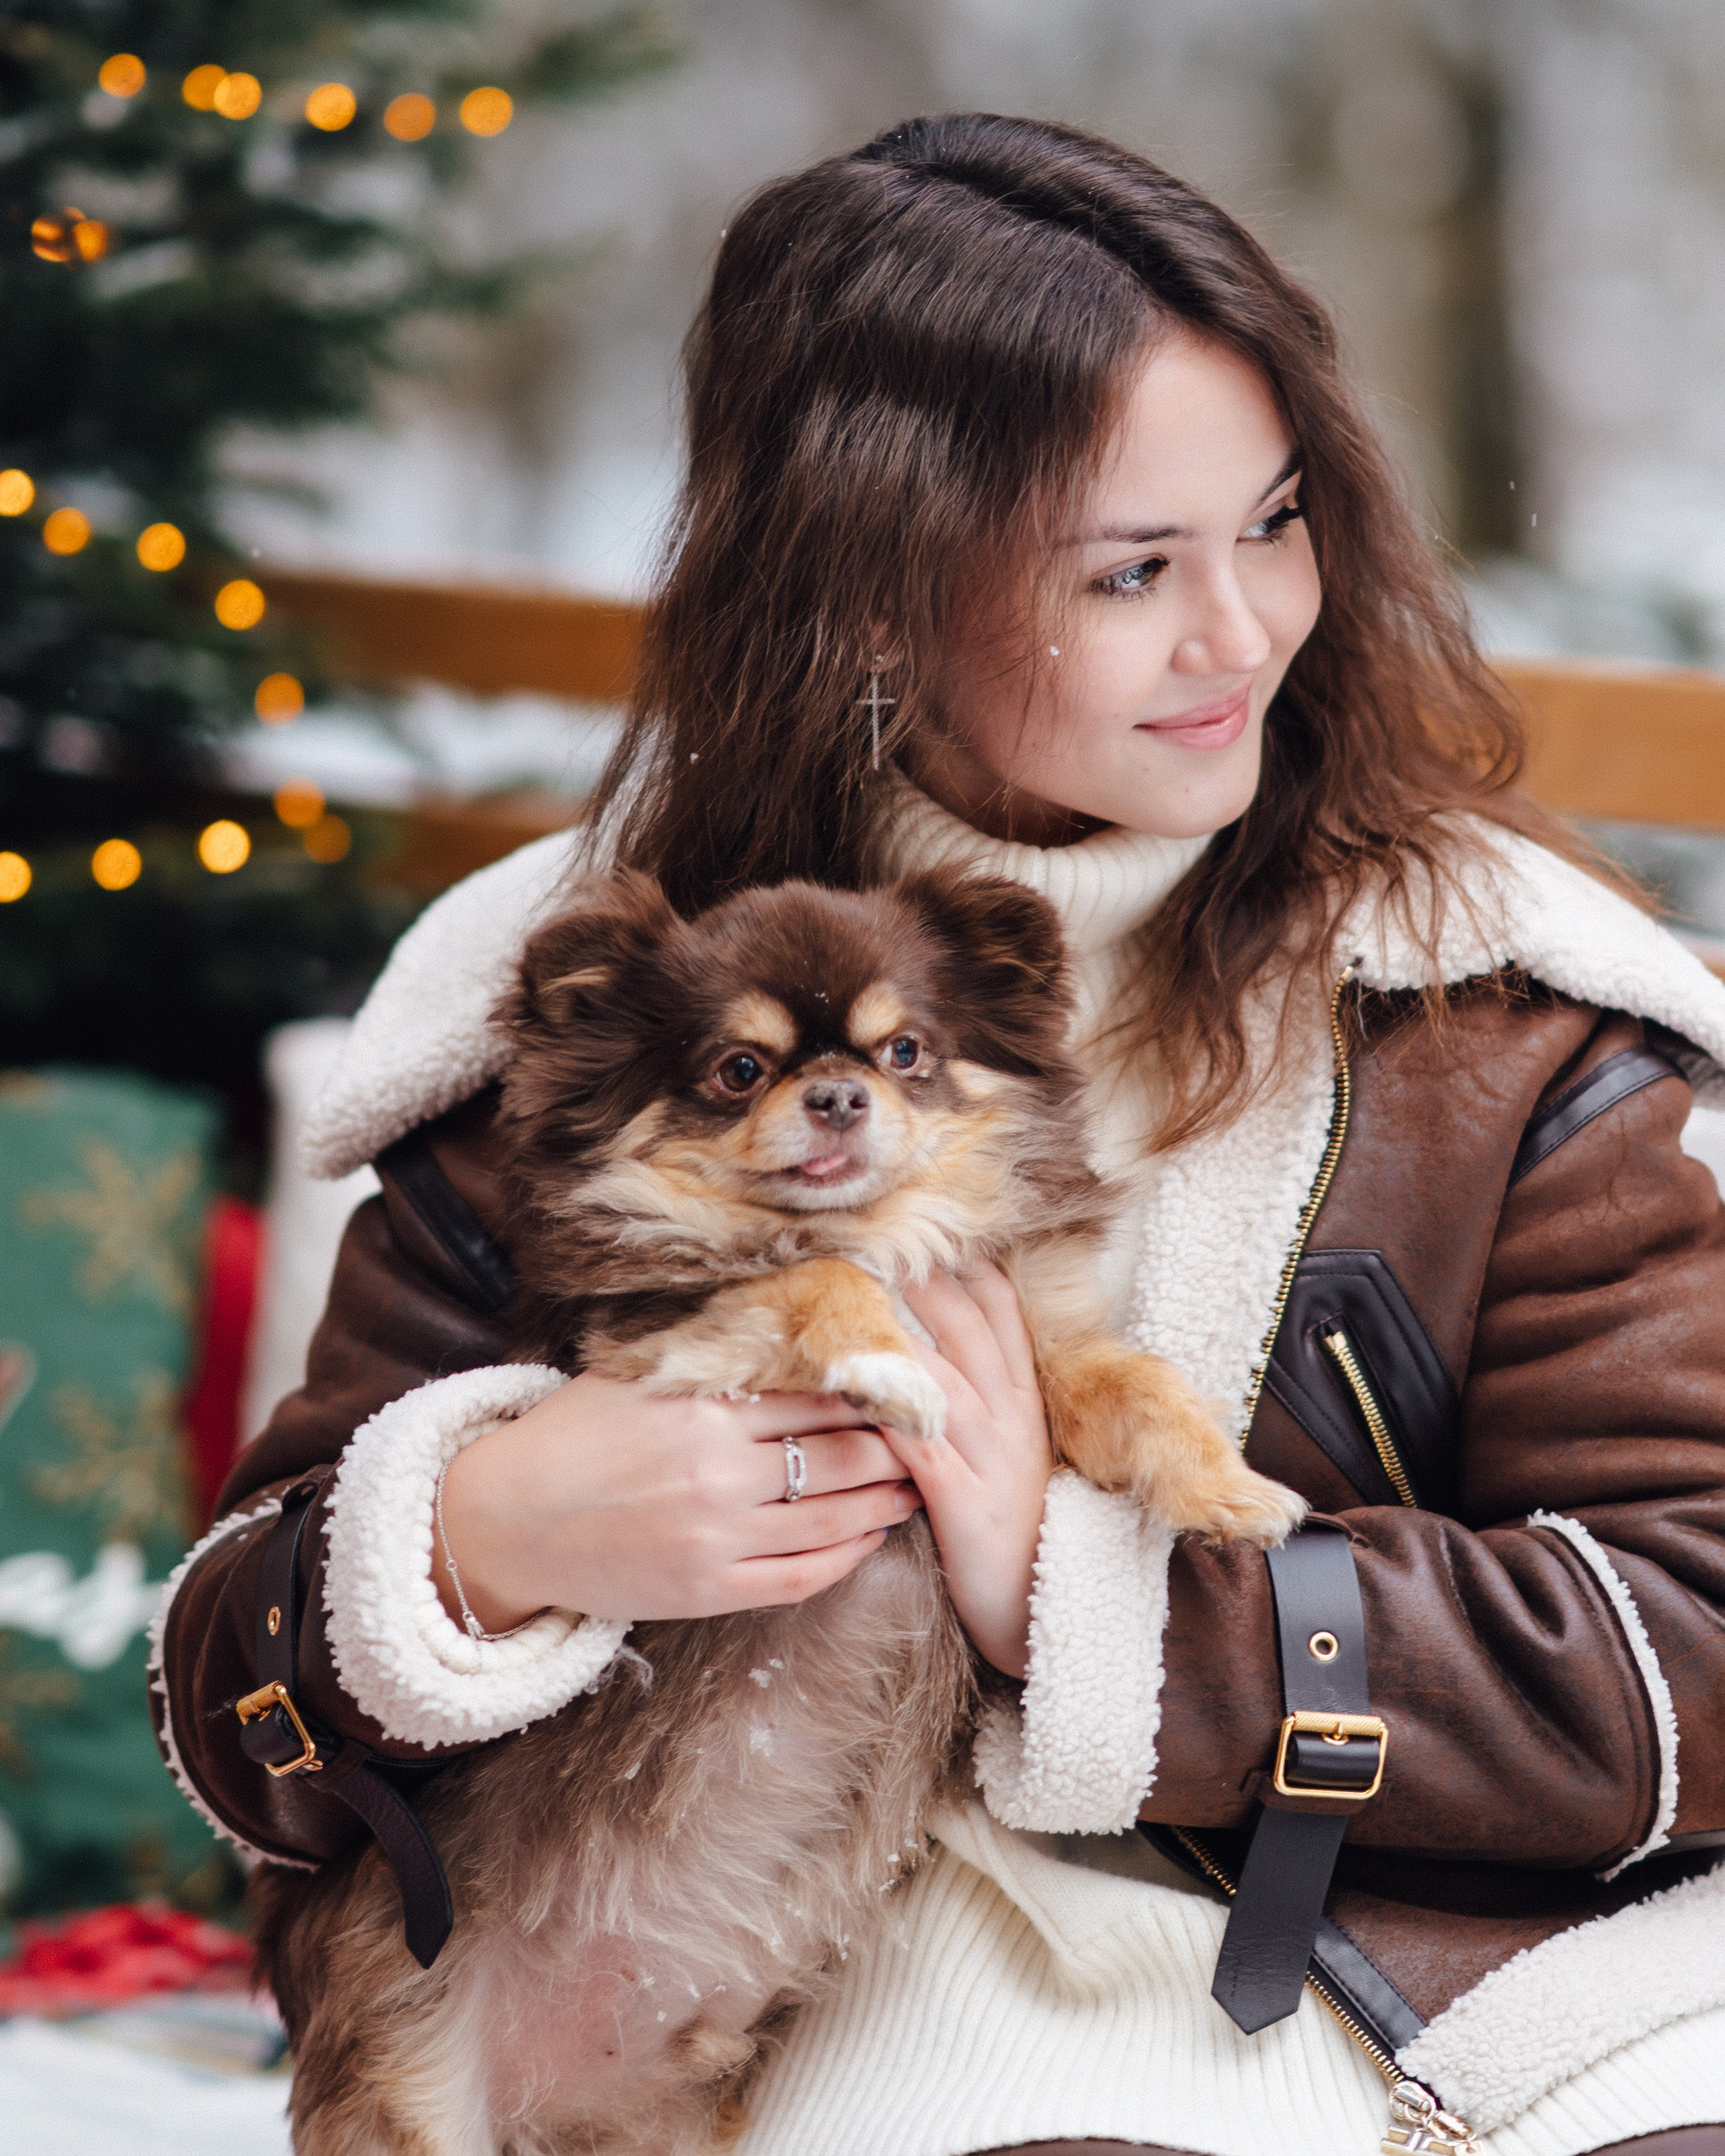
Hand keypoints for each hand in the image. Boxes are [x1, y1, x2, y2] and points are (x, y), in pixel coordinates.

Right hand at [434, 1374, 920, 1630]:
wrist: (508, 1521)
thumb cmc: (576, 1435)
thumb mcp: (639, 1374)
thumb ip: (713, 1352)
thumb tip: (793, 1317)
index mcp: (704, 1408)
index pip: (816, 1391)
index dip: (872, 1386)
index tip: (911, 1377)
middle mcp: (717, 1472)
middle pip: (839, 1453)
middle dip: (896, 1443)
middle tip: (934, 1430)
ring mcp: (716, 1537)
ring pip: (832, 1518)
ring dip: (886, 1499)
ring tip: (917, 1482)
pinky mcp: (709, 1590)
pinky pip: (801, 1576)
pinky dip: (846, 1556)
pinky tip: (871, 1536)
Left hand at [885, 1265, 1053, 1677]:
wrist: (1042, 1611)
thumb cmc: (1012, 1526)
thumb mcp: (1008, 1448)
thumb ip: (980, 1394)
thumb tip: (933, 1338)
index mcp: (1023, 1399)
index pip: (999, 1310)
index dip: (962, 1263)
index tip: (922, 1226)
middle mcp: (1013, 1416)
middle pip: (966, 1326)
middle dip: (921, 1276)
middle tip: (875, 1235)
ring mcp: (992, 1456)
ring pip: (942, 1374)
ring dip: (895, 1329)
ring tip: (851, 1288)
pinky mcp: (965, 1501)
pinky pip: (920, 1444)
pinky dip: (885, 1408)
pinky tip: (852, 1381)